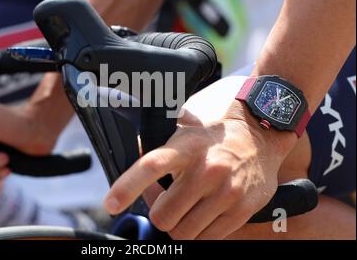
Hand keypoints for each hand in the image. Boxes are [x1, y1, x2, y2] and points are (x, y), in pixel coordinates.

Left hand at [104, 76, 297, 238]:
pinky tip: (200, 211)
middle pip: (163, 215)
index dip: (128, 186)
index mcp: (188, 147)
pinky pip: (207, 239)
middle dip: (158, 213)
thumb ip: (159, 152)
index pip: (152, 165)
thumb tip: (131, 155)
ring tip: (184, 205)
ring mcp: (226, 192)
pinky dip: (198, 230)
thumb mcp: (184, 133)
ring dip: (178, 224)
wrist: (260, 137)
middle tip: (163, 199)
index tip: (111, 203)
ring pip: (183, 232)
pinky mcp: (242, 210)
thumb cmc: (213, 139)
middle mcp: (207, 170)